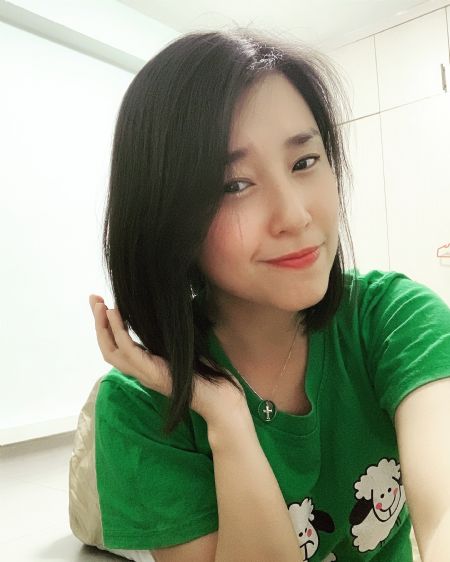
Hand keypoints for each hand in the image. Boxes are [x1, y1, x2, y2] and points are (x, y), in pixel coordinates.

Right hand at [89, 295, 247, 424]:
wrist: (218, 396)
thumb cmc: (205, 372)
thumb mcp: (182, 347)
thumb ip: (170, 335)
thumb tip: (170, 309)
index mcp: (145, 366)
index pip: (116, 347)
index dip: (106, 327)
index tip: (104, 304)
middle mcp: (140, 371)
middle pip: (107, 348)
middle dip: (98, 323)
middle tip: (94, 299)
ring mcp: (144, 374)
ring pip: (111, 351)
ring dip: (103, 326)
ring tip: (100, 305)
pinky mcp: (151, 372)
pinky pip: (128, 350)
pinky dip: (118, 331)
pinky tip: (116, 313)